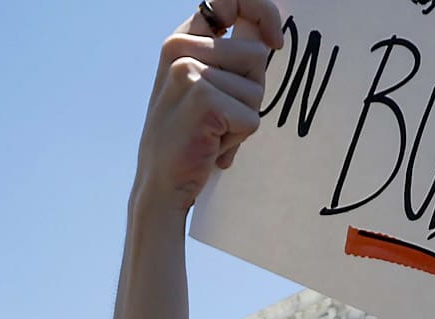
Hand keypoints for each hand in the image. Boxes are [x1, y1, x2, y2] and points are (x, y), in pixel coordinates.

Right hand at [137, 0, 283, 213]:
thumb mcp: (202, 86)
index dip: (262, 11)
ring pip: (256, 89)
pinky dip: (238, 139)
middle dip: (251, 92)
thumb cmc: (188, 138)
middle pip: (257, 55)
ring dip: (243, 118)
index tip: (275, 41)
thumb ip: (228, 54)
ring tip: (212, 131)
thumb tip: (268, 34)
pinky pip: (252, 118)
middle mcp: (180, 49)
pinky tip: (211, 146)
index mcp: (180, 40)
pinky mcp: (204, 99)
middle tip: (220, 117)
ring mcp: (190, 72)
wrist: (159, 185)